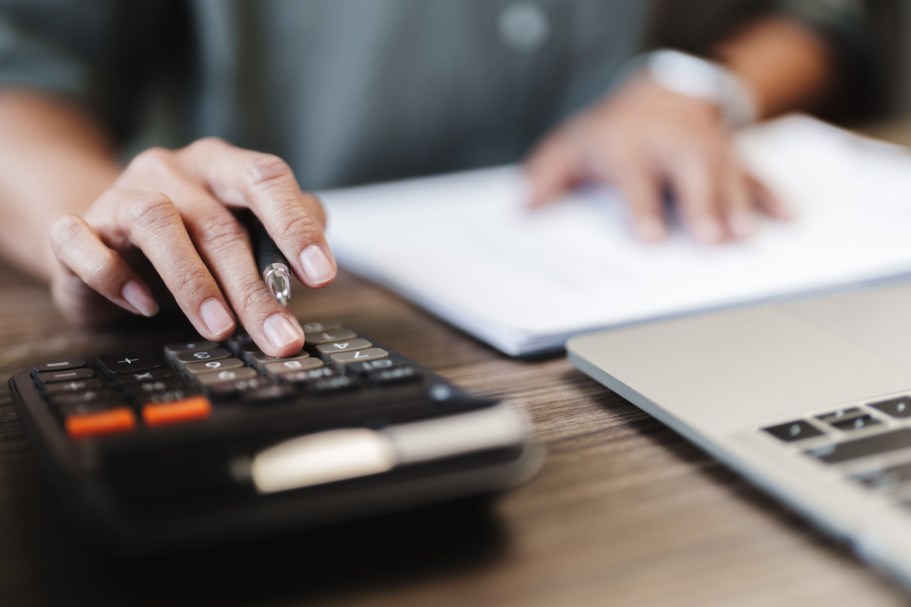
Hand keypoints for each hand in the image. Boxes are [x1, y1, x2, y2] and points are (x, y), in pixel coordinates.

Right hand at [48, 138, 336, 356]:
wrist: (104, 240)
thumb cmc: (189, 240)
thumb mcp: (242, 234)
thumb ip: (280, 242)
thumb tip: (311, 268)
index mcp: (220, 166)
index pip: (265, 178)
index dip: (295, 226)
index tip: (320, 275)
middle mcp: (171, 171)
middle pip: (219, 222)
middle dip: (254, 288)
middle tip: (278, 335)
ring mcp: (118, 194)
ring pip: (156, 222)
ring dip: (193, 282)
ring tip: (219, 328)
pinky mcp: (75, 228)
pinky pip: (82, 242)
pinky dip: (113, 275)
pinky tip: (144, 305)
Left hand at [525, 75, 787, 243]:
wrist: (661, 93)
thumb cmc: (613, 133)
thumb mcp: (573, 146)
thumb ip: (548, 175)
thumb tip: (523, 207)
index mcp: (630, 146)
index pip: (635, 177)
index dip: (642, 207)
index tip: (649, 238)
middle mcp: (672, 145)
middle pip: (689, 171)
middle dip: (701, 203)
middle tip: (710, 239)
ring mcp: (707, 150)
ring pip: (726, 173)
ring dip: (738, 205)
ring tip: (745, 236)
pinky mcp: (732, 156)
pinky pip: (756, 173)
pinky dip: (772, 195)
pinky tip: (787, 218)